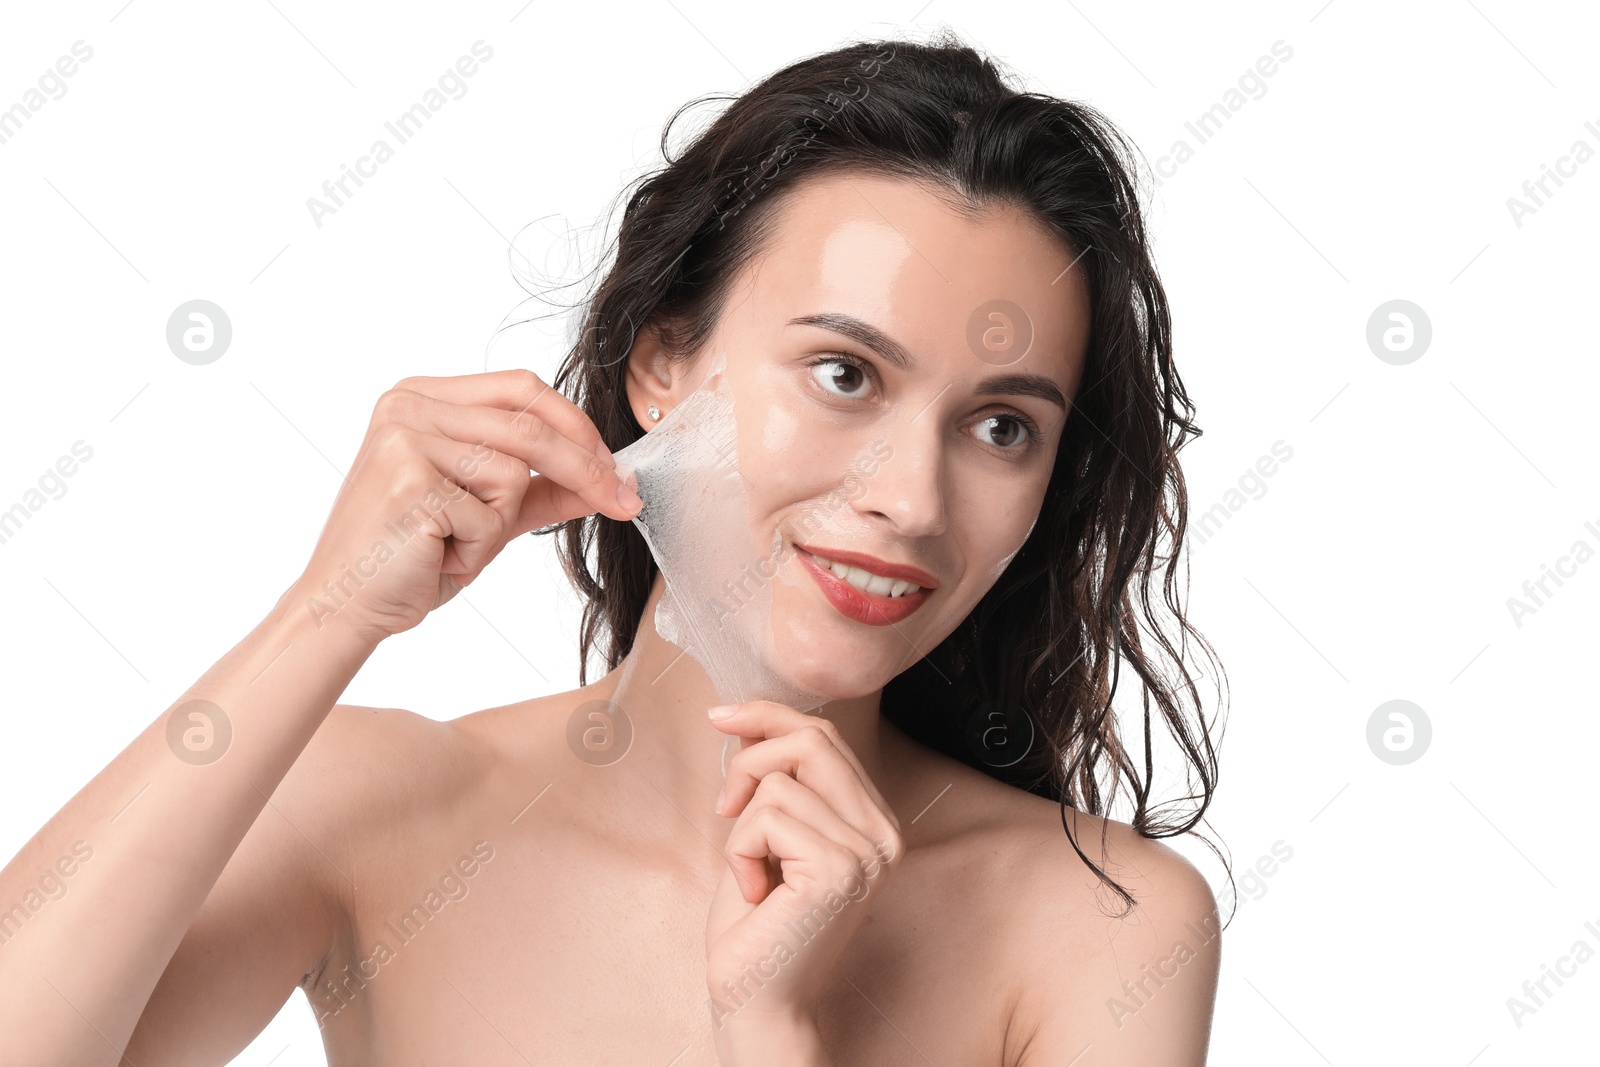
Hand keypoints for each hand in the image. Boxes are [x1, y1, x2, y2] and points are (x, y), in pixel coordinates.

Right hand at [291, 369, 640, 641]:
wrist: (345, 607)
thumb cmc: (411, 558)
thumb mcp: (489, 515)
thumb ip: (546, 490)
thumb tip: (615, 480)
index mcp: (423, 397)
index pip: (522, 388)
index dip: (576, 425)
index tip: (613, 465)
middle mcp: (408, 406)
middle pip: (529, 424)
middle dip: (585, 467)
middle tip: (623, 499)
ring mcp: (404, 439)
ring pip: (514, 472)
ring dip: (499, 524)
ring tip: (454, 544)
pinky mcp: (409, 482)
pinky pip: (489, 516)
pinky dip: (476, 550)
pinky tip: (436, 557)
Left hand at [703, 701, 903, 1053]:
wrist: (757, 1000)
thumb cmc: (756, 926)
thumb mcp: (767, 836)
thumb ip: (777, 783)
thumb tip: (753, 722)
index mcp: (873, 822)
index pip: (826, 738)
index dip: (769, 716)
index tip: (721, 716)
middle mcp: (883, 834)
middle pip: (812, 740)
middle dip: (752, 757)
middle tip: (723, 806)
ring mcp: (867, 852)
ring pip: (780, 781)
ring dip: (741, 825)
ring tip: (750, 873)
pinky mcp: (839, 869)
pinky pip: (767, 817)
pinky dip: (740, 850)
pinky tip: (755, 892)